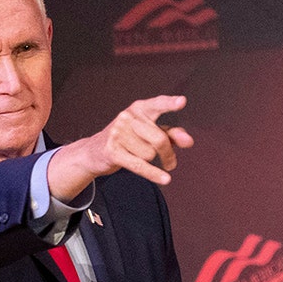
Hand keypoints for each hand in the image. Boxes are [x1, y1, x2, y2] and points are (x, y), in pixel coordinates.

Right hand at [47, 95, 193, 200]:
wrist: (94, 152)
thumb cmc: (127, 140)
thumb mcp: (149, 133)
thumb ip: (171, 134)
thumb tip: (189, 141)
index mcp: (139, 108)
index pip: (157, 105)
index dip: (169, 104)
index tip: (182, 102)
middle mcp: (127, 117)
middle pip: (159, 139)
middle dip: (168, 153)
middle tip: (170, 162)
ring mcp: (118, 133)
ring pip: (150, 154)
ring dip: (151, 161)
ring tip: (139, 157)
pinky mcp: (112, 151)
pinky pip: (140, 165)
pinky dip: (153, 174)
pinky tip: (165, 179)